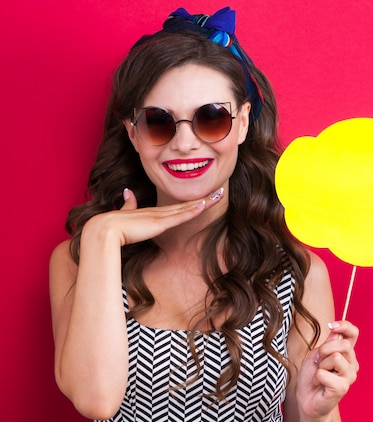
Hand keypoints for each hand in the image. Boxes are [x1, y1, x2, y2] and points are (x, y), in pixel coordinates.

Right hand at [83, 186, 224, 246]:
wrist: (103, 230)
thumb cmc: (111, 226)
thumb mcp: (124, 214)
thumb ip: (128, 205)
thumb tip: (128, 193)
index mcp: (152, 213)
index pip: (177, 207)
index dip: (192, 201)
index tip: (205, 197)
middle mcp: (159, 212)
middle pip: (187, 204)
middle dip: (205, 198)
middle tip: (220, 191)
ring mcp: (160, 217)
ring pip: (188, 208)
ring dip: (205, 202)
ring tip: (220, 194)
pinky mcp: (159, 223)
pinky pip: (181, 216)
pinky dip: (194, 210)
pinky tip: (205, 204)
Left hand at [296, 320, 358, 419]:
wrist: (307, 400)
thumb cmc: (312, 377)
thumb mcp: (316, 355)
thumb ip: (328, 343)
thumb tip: (336, 332)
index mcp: (347, 354)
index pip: (353, 334)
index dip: (345, 326)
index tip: (331, 325)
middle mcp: (352, 364)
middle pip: (342, 344)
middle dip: (324, 350)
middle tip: (318, 363)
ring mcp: (350, 376)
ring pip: (335, 357)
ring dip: (321, 365)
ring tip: (319, 375)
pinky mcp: (343, 388)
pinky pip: (325, 373)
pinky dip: (317, 377)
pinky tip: (319, 384)